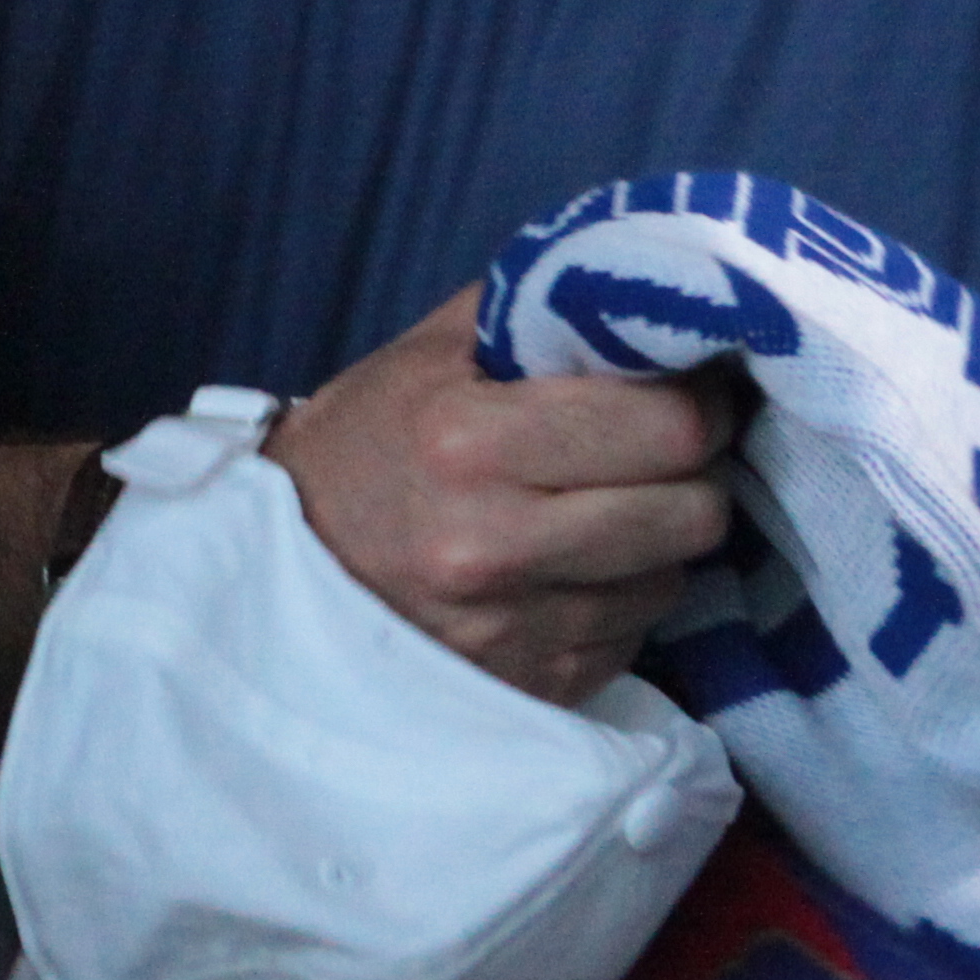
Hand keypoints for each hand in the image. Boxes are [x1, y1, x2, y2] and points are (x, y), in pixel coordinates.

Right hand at [262, 287, 736, 707]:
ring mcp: (516, 628)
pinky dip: (617, 597)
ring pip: (674, 579)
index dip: (699, 403)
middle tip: (653, 451)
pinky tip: (566, 569)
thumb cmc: (367, 438)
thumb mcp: (430, 350)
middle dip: (692, 474)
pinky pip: (634, 635)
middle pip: (693, 513)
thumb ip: (540, 313)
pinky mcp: (534, 686)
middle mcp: (495, 544)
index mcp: (469, 441)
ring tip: (597, 509)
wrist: (279, 564)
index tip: (686, 387)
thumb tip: (658, 293)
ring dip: (656, 542)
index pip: (668, 430)